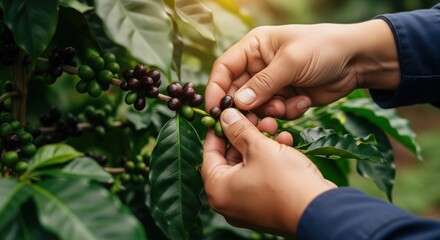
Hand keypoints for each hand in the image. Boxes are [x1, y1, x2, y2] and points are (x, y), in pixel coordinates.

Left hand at [202, 108, 336, 236]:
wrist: (321, 211)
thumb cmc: (284, 181)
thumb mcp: (259, 148)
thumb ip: (239, 130)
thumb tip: (225, 115)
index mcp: (218, 190)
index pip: (209, 152)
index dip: (218, 129)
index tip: (226, 113)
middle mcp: (229, 201)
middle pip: (230, 158)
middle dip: (245, 134)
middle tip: (254, 115)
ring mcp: (248, 206)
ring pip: (249, 165)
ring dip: (260, 143)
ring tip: (272, 123)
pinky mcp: (267, 206)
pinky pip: (262, 177)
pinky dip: (270, 159)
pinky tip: (284, 141)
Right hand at [205, 20, 398, 118]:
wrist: (357, 60)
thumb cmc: (323, 48)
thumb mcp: (291, 62)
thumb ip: (263, 84)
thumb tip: (238, 104)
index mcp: (254, 47)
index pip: (224, 69)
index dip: (216, 89)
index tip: (214, 110)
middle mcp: (258, 66)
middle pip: (237, 92)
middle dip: (246, 107)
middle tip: (256, 118)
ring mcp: (272, 84)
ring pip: (256, 107)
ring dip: (270, 111)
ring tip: (286, 105)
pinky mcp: (285, 98)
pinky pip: (275, 113)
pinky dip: (287, 111)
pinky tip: (303, 101)